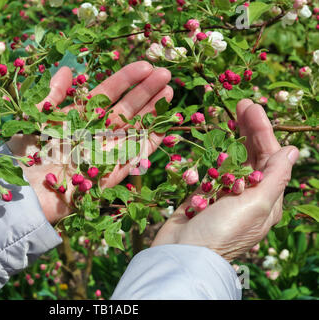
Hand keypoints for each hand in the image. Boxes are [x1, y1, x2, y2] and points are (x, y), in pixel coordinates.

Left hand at [7, 62, 172, 224]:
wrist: (23, 194)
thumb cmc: (24, 156)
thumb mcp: (36, 119)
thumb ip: (54, 96)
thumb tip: (67, 69)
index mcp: (77, 120)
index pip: (106, 95)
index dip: (125, 80)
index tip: (144, 65)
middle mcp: (94, 135)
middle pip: (125, 110)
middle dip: (145, 91)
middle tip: (165, 72)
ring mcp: (104, 154)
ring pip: (134, 129)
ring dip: (152, 111)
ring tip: (169, 90)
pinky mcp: (111, 175)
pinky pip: (134, 156)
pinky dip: (151, 141)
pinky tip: (166, 124)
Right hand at [151, 99, 298, 260]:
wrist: (182, 253)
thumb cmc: (223, 231)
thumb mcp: (256, 204)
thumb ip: (274, 176)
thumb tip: (293, 150)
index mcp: (267, 200)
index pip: (270, 158)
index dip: (263, 131)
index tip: (251, 107)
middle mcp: (249, 196)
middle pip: (252, 156)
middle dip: (248, 129)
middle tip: (240, 103)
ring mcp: (224, 195)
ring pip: (231, 160)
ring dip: (231, 139)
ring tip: (228, 116)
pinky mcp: (203, 196)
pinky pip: (210, 171)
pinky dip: (212, 156)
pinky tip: (212, 142)